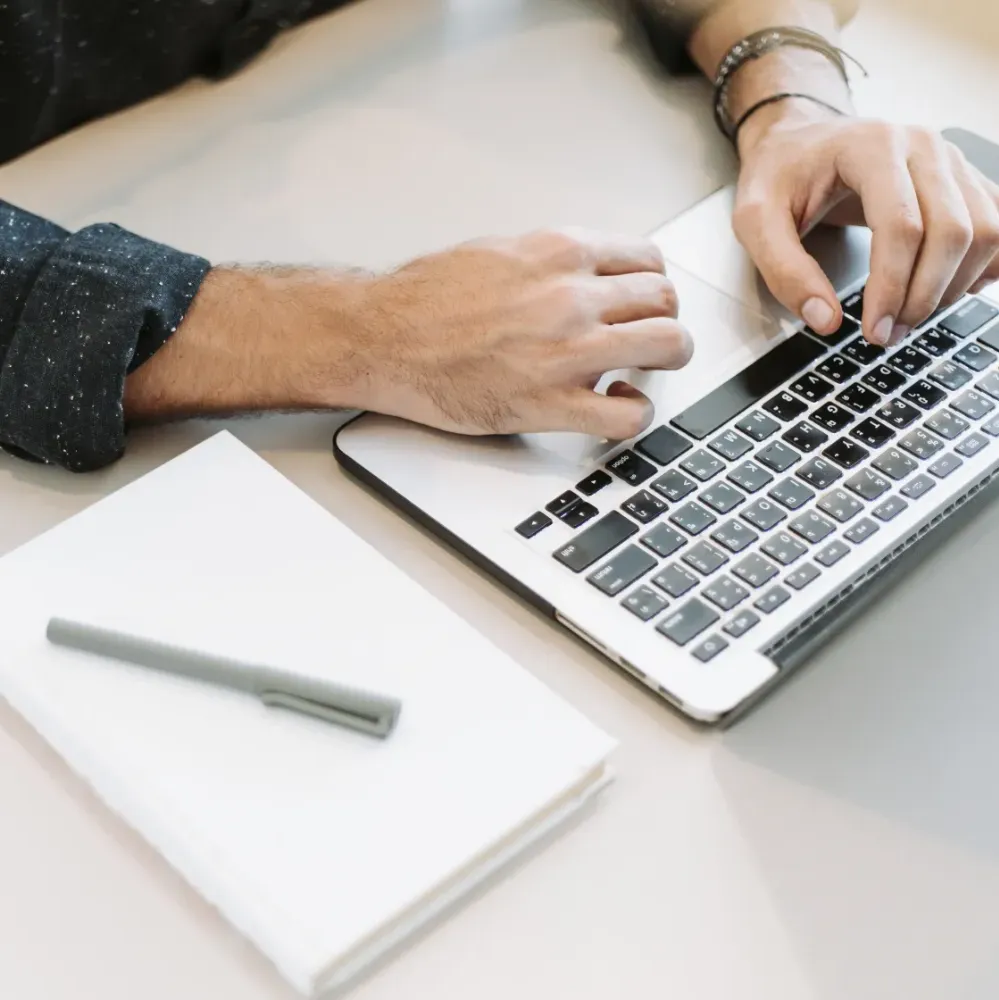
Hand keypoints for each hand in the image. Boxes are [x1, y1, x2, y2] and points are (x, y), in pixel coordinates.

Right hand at [125, 230, 691, 438]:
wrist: (382, 337)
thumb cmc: (424, 298)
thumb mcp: (498, 252)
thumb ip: (554, 262)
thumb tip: (588, 276)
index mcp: (559, 251)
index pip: (648, 260)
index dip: (652, 287)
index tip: (642, 303)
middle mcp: (572, 295)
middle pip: (665, 302)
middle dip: (663, 322)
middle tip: (646, 340)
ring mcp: (566, 350)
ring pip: (666, 347)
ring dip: (664, 362)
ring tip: (640, 373)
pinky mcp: (550, 402)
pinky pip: (628, 415)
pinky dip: (634, 415)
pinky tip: (614, 407)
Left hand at [733, 105, 998, 346]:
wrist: (800, 141)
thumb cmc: (779, 175)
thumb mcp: (755, 220)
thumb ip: (784, 271)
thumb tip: (825, 321)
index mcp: (873, 147)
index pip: (902, 226)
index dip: (892, 287)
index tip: (872, 331)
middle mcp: (923, 146)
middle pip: (953, 231)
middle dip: (924, 295)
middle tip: (888, 334)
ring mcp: (950, 161)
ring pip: (984, 231)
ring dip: (953, 286)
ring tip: (907, 316)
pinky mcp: (962, 180)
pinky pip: (996, 225)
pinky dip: (981, 266)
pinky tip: (946, 290)